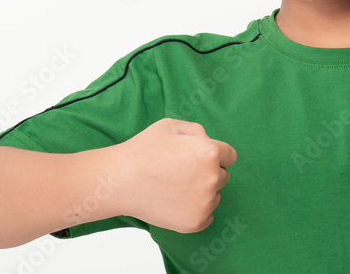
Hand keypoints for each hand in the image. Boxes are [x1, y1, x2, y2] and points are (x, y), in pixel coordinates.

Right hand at [115, 118, 236, 232]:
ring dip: (202, 192)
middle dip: (208, 173)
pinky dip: (196, 210)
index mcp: (210, 152)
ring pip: (215, 196)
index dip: (213, 154)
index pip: (229, 155)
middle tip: (181, 172)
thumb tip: (209, 142)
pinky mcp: (196, 222)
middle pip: (223, 176)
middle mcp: (213, 178)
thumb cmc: (143, 150)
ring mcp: (205, 203)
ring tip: (175, 187)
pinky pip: (208, 215)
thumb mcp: (171, 126)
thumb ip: (197, 131)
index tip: (196, 158)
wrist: (120, 182)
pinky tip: (176, 201)